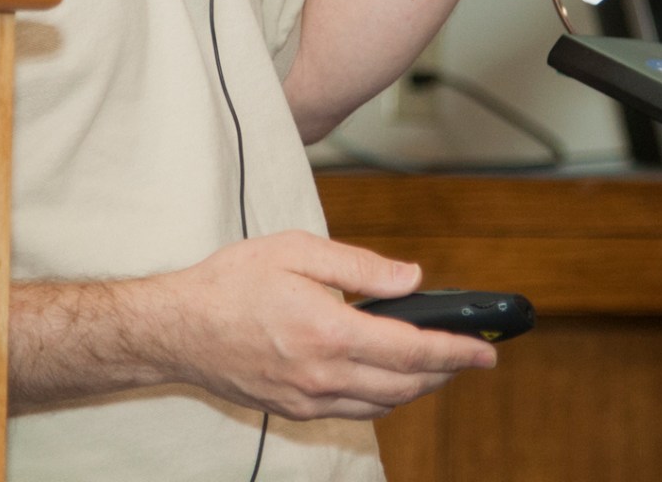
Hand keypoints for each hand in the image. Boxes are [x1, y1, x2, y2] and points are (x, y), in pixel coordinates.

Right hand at [146, 231, 496, 420]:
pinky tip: (389, 377)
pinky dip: (382, 398)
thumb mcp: (297, 250)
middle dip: (446, 372)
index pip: (410, 349)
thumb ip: (360, 266)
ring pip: (382, 406)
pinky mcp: (293, 409)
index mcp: (328, 332)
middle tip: (472, 357)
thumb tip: (412, 279)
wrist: (176, 328)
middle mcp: (322, 375)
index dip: (455, 351)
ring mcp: (307, 399)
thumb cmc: (232, 281)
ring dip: (417, 388)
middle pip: (405, 385)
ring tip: (437, 364)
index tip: (486, 350)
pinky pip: (353, 412)